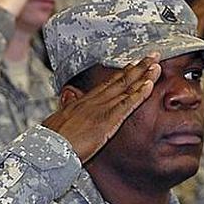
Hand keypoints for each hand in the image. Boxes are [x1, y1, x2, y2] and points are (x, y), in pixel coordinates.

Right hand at [43, 55, 160, 162]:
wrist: (47, 148)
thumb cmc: (50, 140)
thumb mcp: (58, 121)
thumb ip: (67, 111)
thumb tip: (67, 102)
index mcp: (83, 102)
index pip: (107, 85)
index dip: (122, 73)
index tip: (134, 64)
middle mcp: (93, 101)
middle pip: (120, 81)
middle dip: (138, 67)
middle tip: (152, 56)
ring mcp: (101, 109)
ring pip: (126, 88)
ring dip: (143, 75)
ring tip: (156, 64)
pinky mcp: (107, 120)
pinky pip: (127, 105)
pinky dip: (139, 94)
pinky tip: (149, 85)